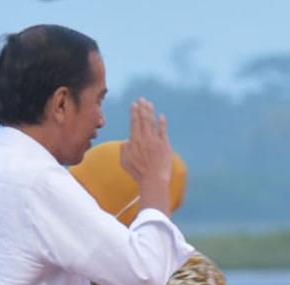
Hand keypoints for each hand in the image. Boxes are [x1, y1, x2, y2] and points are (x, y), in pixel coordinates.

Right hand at [120, 98, 172, 215]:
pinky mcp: (165, 145)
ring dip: (150, 111)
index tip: (134, 104)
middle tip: (141, 99)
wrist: (154, 180)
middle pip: (143, 119)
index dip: (134, 112)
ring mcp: (156, 141)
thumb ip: (123, 149)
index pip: (134, 122)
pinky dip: (162, 122)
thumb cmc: (138, 173)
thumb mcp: (124, 162)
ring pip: (152, 122)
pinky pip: (163, 131)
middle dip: (142, 108)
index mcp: (134, 141)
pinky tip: (161, 116)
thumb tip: (126, 140)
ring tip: (149, 103)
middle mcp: (145, 138)